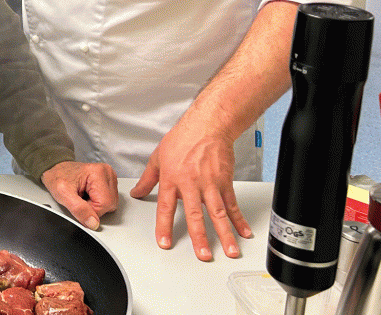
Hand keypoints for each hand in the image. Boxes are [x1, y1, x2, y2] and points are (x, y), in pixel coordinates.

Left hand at [40, 161, 118, 229]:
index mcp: (99, 173)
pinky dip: (97, 201)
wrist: (56, 170)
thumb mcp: (63, 194)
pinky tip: (88, 194)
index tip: (79, 202)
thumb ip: (79, 209)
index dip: (91, 210)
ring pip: (110, 204)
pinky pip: (108, 200)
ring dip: (96, 205)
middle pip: (110, 204)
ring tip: (84, 195)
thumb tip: (93, 223)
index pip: (105, 204)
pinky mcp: (108, 182)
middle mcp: (107, 173)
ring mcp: (109, 177)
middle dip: (94, 207)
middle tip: (80, 198)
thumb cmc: (58, 177)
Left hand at [129, 120, 251, 260]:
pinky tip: (243, 233)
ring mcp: (210, 184)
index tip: (165, 243)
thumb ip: (147, 179)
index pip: (165, 208)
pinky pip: (232, 204)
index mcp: (171, 180)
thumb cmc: (182, 139)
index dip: (164, 227)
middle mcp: (191, 184)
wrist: (206, 126)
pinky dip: (239, 220)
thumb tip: (137, 191)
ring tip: (230, 251)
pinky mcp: (224, 182)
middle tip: (203, 255)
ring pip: (217, 213)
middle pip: (195, 215)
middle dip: (200, 237)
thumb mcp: (157, 158)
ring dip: (224, 234)